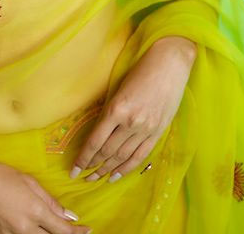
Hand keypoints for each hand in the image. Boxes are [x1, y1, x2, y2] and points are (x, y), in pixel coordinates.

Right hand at [0, 155, 92, 233]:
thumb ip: (49, 200)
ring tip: (49, 229)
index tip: (87, 230)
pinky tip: (29, 229)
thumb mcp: (28, 181)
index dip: (78, 233)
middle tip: (70, 231)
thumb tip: (67, 215)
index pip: (62, 230)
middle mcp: (24, 229)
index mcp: (34, 212)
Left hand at [69, 36, 196, 182]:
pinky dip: (126, 168)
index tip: (74, 168)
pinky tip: (116, 176)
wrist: (169, 64)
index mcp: (116, 108)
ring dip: (107, 169)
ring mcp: (145, 129)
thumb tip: (99, 132)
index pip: (95, 141)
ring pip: (122, 156)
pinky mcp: (157, 132)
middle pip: (107, 151)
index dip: (83, 157)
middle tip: (82, 175)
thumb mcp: (119, 89)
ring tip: (96, 178)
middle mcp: (130, 122)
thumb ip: (110, 111)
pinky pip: (139, 156)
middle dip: (92, 166)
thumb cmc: (140, 70)